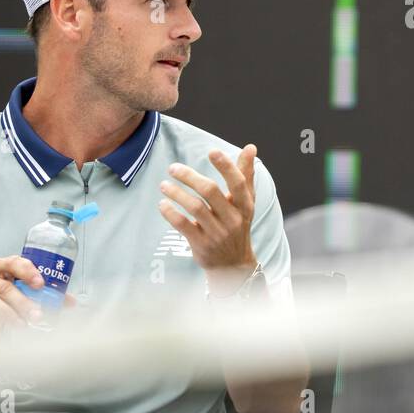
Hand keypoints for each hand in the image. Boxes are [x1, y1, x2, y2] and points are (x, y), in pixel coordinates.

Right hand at [0, 256, 77, 345]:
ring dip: (7, 315)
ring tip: (20, 327)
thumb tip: (71, 302)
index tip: (40, 284)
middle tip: (37, 316)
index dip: (27, 271)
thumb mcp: (18, 295)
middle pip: (4, 286)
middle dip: (23, 302)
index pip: (13, 261)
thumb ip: (43, 296)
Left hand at [158, 145, 259, 289]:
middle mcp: (232, 219)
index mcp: (245, 206)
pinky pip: (183, 225)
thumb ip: (246, 174)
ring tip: (164, 185)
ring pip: (195, 207)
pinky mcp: (201, 244)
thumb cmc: (238, 225)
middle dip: (189, 177)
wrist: (232, 265)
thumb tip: (251, 147)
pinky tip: (163, 204)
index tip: (212, 152)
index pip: (237, 183)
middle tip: (173, 168)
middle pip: (210, 191)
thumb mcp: (246, 202)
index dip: (226, 166)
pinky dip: (171, 213)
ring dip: (177, 193)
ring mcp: (217, 233)